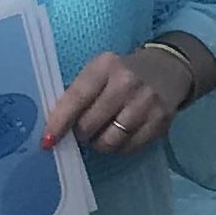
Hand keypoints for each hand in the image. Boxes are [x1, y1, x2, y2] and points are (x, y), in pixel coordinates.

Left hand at [44, 44, 193, 157]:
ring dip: (100, 143)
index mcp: (105, 66)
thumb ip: (80, 94)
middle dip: (81, 133)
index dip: (60, 121)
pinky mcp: (160, 122)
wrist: (168, 69)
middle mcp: (127, 83)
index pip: (77, 97)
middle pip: (91, 124)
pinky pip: (130, 148)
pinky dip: (120, 147)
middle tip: (84, 129)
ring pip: (110, 141)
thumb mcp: (100, 71)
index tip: (47, 140)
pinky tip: (121, 135)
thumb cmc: (123, 73)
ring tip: (102, 133)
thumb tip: (56, 128)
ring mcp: (146, 104)